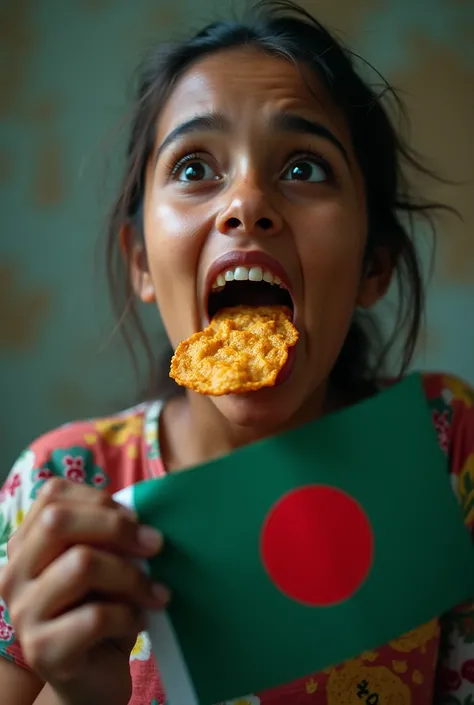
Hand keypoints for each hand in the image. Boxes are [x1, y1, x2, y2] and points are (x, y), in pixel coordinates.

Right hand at [0, 478, 168, 704]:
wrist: (91, 680)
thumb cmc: (102, 609)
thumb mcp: (104, 562)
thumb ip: (109, 535)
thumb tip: (143, 522)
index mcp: (26, 544)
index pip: (52, 495)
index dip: (99, 500)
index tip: (137, 521)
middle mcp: (14, 573)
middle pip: (58, 521)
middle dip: (116, 527)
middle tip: (155, 546)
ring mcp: (23, 612)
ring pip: (81, 564)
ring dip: (131, 576)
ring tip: (154, 592)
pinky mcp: (42, 650)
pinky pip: (95, 616)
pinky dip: (129, 614)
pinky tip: (140, 621)